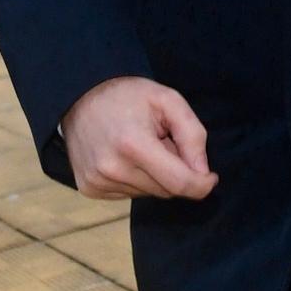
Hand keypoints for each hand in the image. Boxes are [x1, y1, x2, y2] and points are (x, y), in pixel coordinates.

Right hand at [62, 76, 218, 200]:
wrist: (80, 96)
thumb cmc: (129, 96)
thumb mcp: (169, 101)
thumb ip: (193, 135)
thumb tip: (202, 172)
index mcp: (134, 145)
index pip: (179, 184)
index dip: (202, 185)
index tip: (211, 177)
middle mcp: (112, 169)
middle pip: (166, 191)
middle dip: (176, 172)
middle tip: (165, 144)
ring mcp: (98, 181)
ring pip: (149, 194)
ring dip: (156, 176)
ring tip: (143, 147)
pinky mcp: (90, 188)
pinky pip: (130, 194)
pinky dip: (137, 180)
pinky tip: (127, 158)